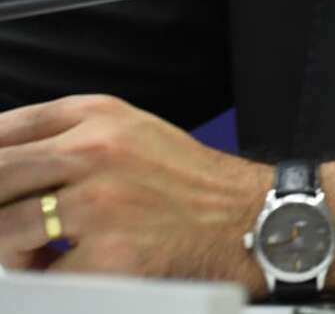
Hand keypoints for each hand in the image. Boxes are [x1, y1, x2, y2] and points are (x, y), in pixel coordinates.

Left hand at [0, 94, 267, 291]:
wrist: (249, 218)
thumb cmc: (191, 183)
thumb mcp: (133, 133)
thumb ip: (71, 138)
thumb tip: (6, 168)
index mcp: (99, 117)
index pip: (7, 129)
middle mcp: (97, 151)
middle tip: (4, 224)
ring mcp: (102, 202)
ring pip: (5, 230)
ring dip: (9, 252)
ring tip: (34, 256)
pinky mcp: (110, 253)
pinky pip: (45, 276)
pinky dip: (48, 279)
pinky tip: (70, 269)